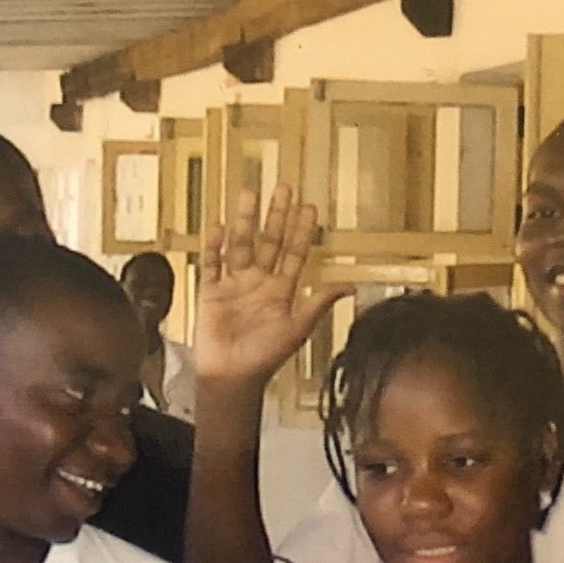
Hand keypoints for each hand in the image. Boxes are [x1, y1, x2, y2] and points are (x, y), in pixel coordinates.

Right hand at [195, 185, 351, 387]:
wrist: (232, 375)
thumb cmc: (266, 356)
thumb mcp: (298, 327)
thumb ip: (320, 302)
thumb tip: (352, 286)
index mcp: (281, 290)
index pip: (294, 252)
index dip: (301, 230)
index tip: (308, 207)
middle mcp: (259, 282)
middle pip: (268, 241)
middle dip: (275, 214)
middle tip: (283, 187)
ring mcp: (234, 284)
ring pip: (241, 245)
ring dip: (245, 220)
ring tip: (248, 194)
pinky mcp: (211, 292)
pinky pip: (212, 263)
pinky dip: (213, 246)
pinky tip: (217, 225)